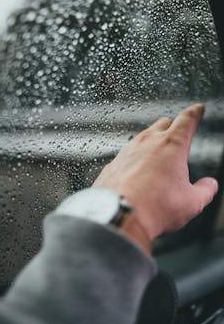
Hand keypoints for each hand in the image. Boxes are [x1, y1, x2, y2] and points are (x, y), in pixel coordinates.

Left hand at [93, 104, 217, 244]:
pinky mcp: (114, 163)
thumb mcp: (191, 202)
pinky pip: (127, 155)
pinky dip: (135, 159)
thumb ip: (205, 190)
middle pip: (163, 124)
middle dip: (172, 127)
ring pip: (143, 138)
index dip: (195, 113)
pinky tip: (137, 173)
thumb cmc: (155, 207)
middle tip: (177, 137)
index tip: (197, 109)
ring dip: (152, 144)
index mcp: (172, 144)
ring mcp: (128, 150)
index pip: (187, 120)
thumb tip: (209, 185)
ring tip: (157, 159)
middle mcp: (148, 142)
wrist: (119, 214)